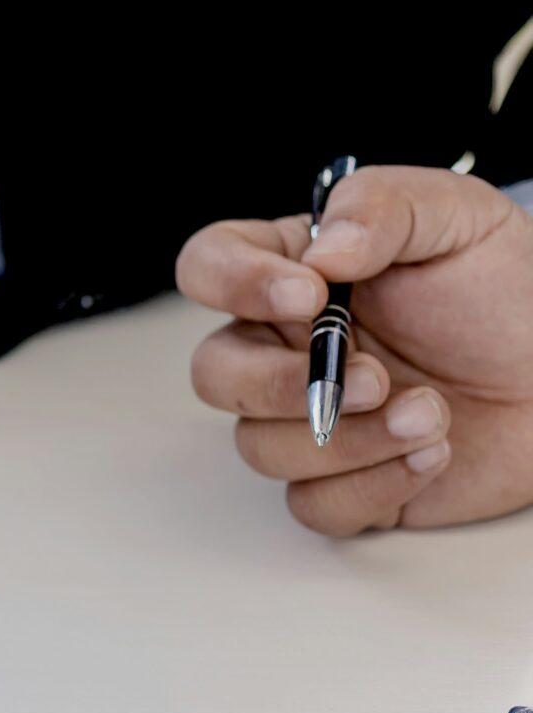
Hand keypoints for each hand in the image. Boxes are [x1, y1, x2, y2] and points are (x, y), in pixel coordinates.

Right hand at [175, 165, 532, 533]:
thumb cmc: (509, 289)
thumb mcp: (456, 215)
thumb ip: (382, 208)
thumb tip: (322, 252)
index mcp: (294, 274)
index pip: (209, 265)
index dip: (235, 283)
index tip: (309, 295)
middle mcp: (285, 349)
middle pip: (214, 374)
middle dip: (282, 385)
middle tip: (374, 378)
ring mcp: (308, 419)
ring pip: (261, 447)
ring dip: (348, 439)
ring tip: (432, 414)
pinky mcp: (345, 481)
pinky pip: (314, 504)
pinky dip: (374, 487)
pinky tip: (432, 454)